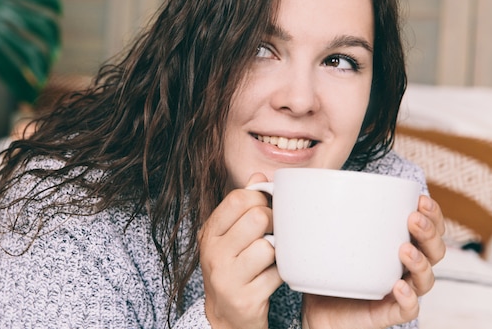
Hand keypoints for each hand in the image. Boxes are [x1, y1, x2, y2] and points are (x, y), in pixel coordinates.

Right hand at [199, 173, 282, 328]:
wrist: (226, 316)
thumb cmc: (232, 269)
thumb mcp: (229, 235)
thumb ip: (242, 205)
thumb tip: (258, 176)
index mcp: (210, 233)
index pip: (238, 198)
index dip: (260, 199)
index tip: (265, 209)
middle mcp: (214, 253)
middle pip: (257, 218)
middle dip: (273, 223)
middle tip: (272, 234)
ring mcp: (228, 278)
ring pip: (268, 247)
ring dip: (277, 252)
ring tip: (271, 258)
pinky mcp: (245, 299)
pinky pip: (277, 274)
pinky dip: (281, 274)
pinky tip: (273, 276)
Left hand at [302, 194, 445, 328]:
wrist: (317, 309)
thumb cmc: (329, 268)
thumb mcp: (330, 236)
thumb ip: (328, 211)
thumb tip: (309, 178)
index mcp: (397, 245)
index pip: (429, 229)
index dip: (432, 214)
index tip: (420, 199)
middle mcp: (404, 268)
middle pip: (434, 251)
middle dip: (429, 232)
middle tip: (414, 219)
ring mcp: (398, 292)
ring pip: (426, 280)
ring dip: (420, 262)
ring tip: (405, 249)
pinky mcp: (388, 313)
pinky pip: (408, 310)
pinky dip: (408, 299)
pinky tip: (398, 286)